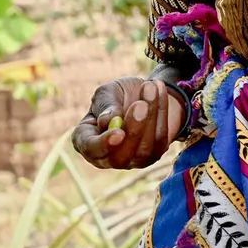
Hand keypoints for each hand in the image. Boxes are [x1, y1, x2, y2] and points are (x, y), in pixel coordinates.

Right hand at [71, 76, 186, 169]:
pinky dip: (161, 111)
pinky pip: (160, 139)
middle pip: (119, 157)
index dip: (103, 144)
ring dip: (150, 115)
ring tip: (149, 86)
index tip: (118, 132)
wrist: (143, 94)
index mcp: (86, 140)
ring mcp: (131, 160)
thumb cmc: (118, 94)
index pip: (90, 149)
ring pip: (143, 149)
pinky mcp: (153, 155)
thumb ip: (105, 105)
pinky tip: (159, 90)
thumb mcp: (107, 92)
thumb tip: (107, 122)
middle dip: (133, 131)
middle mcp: (107, 157)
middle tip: (140, 105)